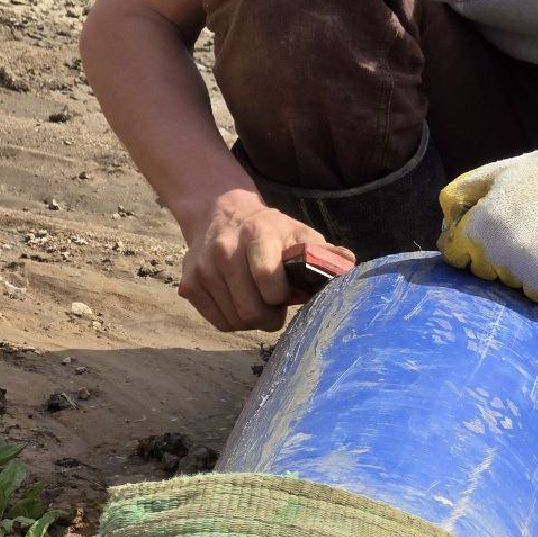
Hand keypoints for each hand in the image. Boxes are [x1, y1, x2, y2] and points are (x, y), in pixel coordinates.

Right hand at [178, 189, 352, 331]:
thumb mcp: (297, 232)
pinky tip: (240, 302)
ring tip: (259, 301)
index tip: (287, 294)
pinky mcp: (189, 285)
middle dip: (270, 316)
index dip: (281, 296)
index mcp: (257, 234)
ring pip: (235, 320)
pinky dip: (233, 320)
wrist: (220, 214)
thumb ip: (323, 251)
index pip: (267, 278)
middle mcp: (225, 251)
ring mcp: (203, 270)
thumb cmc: (268, 230)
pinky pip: (218, 321)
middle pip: (251, 309)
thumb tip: (349, 264)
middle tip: (276, 306)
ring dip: (252, 319)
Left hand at [438, 131, 537, 303]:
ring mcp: (527, 271)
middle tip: (517, 234)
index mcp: (481, 226)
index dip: (465, 244)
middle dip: (492, 257)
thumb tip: (444, 220)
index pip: (454, 255)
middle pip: (482, 272)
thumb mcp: (495, 172)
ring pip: (510, 284)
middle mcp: (499, 253)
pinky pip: (537, 293)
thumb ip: (461, 193)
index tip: (483, 235)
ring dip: (518, 270)